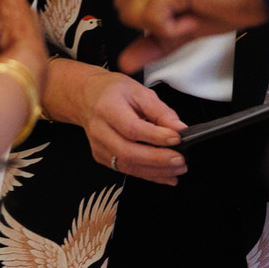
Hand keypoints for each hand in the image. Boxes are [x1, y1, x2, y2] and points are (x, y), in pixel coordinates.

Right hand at [51, 63, 187, 185]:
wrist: (87, 97)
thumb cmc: (113, 91)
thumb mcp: (139, 91)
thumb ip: (160, 111)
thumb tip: (180, 129)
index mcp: (107, 108)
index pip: (132, 128)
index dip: (156, 136)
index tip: (177, 138)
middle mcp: (99, 130)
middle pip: (128, 152)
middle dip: (158, 159)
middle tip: (180, 160)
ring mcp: (99, 147)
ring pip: (128, 166)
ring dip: (156, 171)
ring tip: (178, 169)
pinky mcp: (102, 158)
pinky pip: (127, 170)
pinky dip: (149, 175)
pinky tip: (166, 176)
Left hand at [114, 0, 267, 72]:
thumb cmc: (234, 2)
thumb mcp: (186, 24)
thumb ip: (152, 41)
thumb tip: (123, 63)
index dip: (150, 18)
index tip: (183, 13)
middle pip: (123, 8)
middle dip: (153, 23)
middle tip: (189, 15)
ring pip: (133, 14)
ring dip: (164, 25)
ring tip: (194, 13)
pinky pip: (153, 19)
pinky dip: (175, 28)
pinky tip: (199, 14)